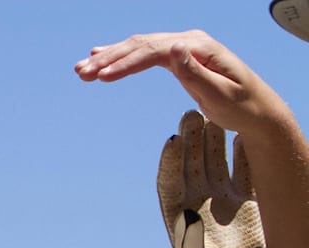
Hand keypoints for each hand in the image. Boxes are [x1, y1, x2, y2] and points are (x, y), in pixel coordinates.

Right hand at [75, 31, 291, 138]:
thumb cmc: (243, 107)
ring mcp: (183, 48)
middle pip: (141, 45)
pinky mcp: (178, 57)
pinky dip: (122, 57)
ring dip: (110, 58)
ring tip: (82, 70)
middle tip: (82, 72)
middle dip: (109, 59)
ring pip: (139, 47)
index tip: (103, 77)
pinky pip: (145, 54)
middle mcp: (189, 42)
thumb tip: (173, 49)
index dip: (127, 63)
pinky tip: (101, 56)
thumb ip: (196, 72)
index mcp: (199, 48)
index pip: (155, 50)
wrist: (258, 111)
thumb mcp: (221, 94)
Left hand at [156, 110, 267, 247]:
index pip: (171, 180)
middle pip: (194, 163)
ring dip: (218, 139)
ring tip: (219, 114)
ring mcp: (225, 198)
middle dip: (193, 139)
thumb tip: (189, 213)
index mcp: (178, 213)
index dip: (172, 160)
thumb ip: (190, 239)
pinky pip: (249, 172)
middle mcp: (199, 200)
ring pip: (220, 161)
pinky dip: (249, 155)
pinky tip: (250, 134)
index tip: (173, 140)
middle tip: (194, 112)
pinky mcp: (250, 202)